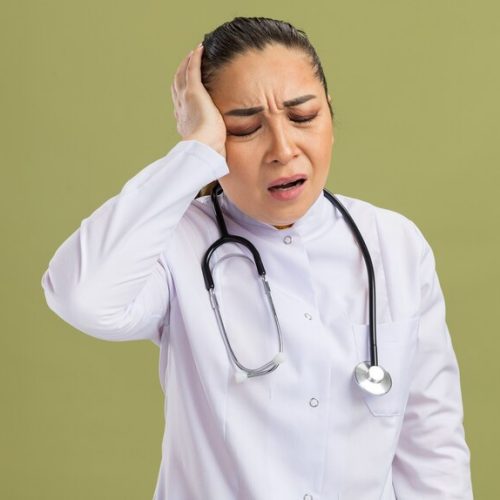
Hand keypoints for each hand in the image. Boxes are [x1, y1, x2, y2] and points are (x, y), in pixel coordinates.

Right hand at [171, 44, 226, 158]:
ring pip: (182, 75)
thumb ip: (214, 146)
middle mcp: (181, 108)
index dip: (181, 93)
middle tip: (187, 64)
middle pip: (177, 86)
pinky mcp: (194, 91)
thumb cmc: (209, 152)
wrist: (204, 146)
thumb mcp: (211, 147)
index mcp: (184, 121)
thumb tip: (222, 158)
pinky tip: (200, 49)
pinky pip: (193, 69)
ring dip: (187, 63)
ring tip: (193, 53)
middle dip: (181, 74)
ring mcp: (186, 98)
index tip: (186, 88)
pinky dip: (195, 58)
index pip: (180, 103)